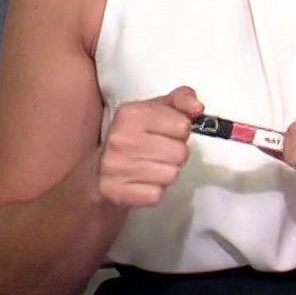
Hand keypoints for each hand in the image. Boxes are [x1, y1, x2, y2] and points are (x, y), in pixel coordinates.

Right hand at [95, 86, 201, 208]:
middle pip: (180, 153)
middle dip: (176, 154)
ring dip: (167, 173)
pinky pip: (156, 195)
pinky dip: (155, 191)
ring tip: (151, 167)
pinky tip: (142, 182)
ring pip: (171, 175)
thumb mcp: (157, 110)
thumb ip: (182, 99)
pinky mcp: (114, 192)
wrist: (98, 170)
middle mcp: (120, 139)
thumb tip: (197, 107)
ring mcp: (114, 167)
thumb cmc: (136, 136)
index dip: (181, 131)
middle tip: (160, 153)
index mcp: (130, 114)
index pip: (183, 126)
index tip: (167, 133)